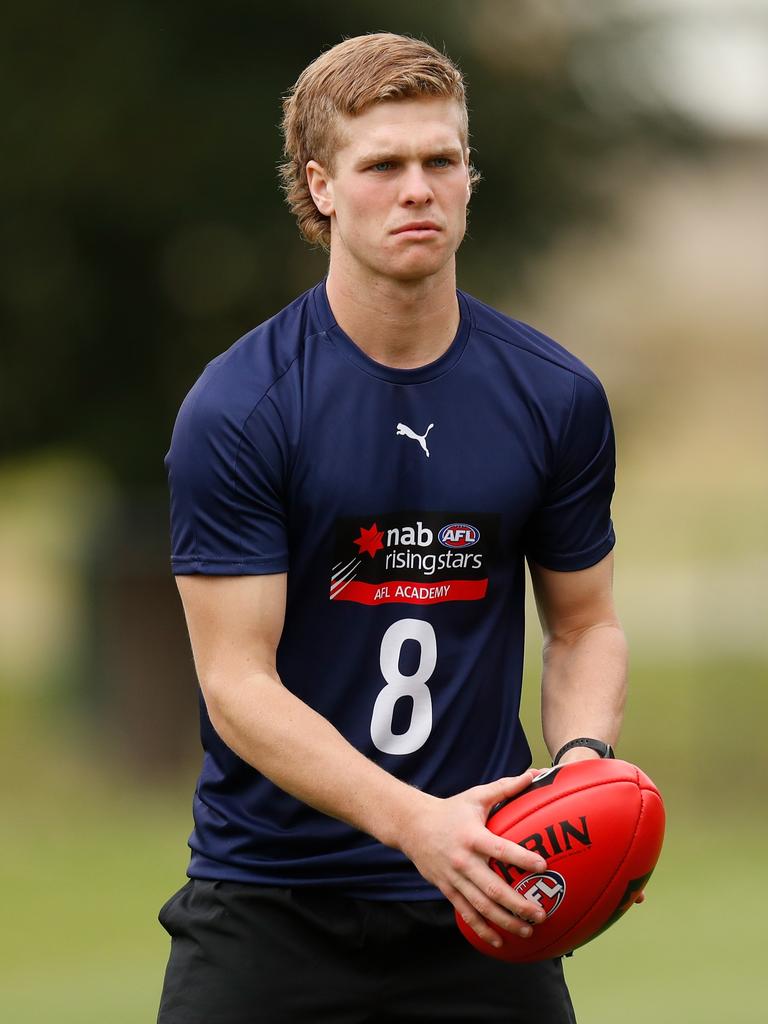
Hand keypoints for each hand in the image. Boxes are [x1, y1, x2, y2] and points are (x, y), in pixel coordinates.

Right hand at [398, 772, 548, 948]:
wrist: (412, 825)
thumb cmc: (450, 809)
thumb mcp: (476, 796)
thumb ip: (505, 788)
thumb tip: (533, 774)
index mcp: (472, 836)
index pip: (500, 849)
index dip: (522, 858)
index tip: (543, 865)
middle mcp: (463, 861)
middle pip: (492, 888)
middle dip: (518, 904)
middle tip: (541, 913)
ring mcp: (454, 878)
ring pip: (481, 906)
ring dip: (505, 921)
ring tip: (528, 930)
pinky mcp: (447, 889)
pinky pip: (466, 913)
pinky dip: (483, 929)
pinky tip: (500, 941)